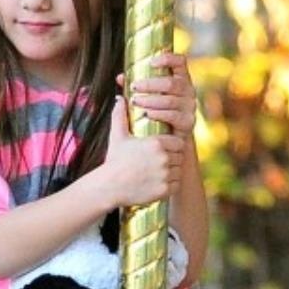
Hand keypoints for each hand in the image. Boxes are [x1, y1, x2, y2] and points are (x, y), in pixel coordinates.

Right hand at [98, 90, 183, 208]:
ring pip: (178, 171)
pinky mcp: (165, 189)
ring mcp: (165, 175)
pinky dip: (170, 185)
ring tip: (159, 173)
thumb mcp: (117, 136)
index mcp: (156, 143)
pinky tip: (158, 183)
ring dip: (172, 172)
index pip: (178, 142)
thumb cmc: (114, 160)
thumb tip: (119, 99)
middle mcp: (164, 158)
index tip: (164, 150)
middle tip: (161, 162)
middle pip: (179, 157)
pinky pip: (176, 185)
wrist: (109, 186)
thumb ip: (120, 116)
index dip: (173, 146)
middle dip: (173, 159)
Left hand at [123, 52, 196, 135]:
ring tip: (135, 101)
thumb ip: (137, 86)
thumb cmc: (157, 111)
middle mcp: (188, 90)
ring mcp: (189, 106)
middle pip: (171, 83)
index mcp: (180, 78)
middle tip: (133, 86)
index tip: (151, 62)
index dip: (168, 58)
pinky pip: (173, 116)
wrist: (170, 137)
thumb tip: (120, 78)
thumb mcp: (148, 96)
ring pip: (170, 100)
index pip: (180, 61)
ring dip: (150, 100)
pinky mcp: (187, 122)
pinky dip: (158, 114)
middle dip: (150, 84)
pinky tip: (147, 114)